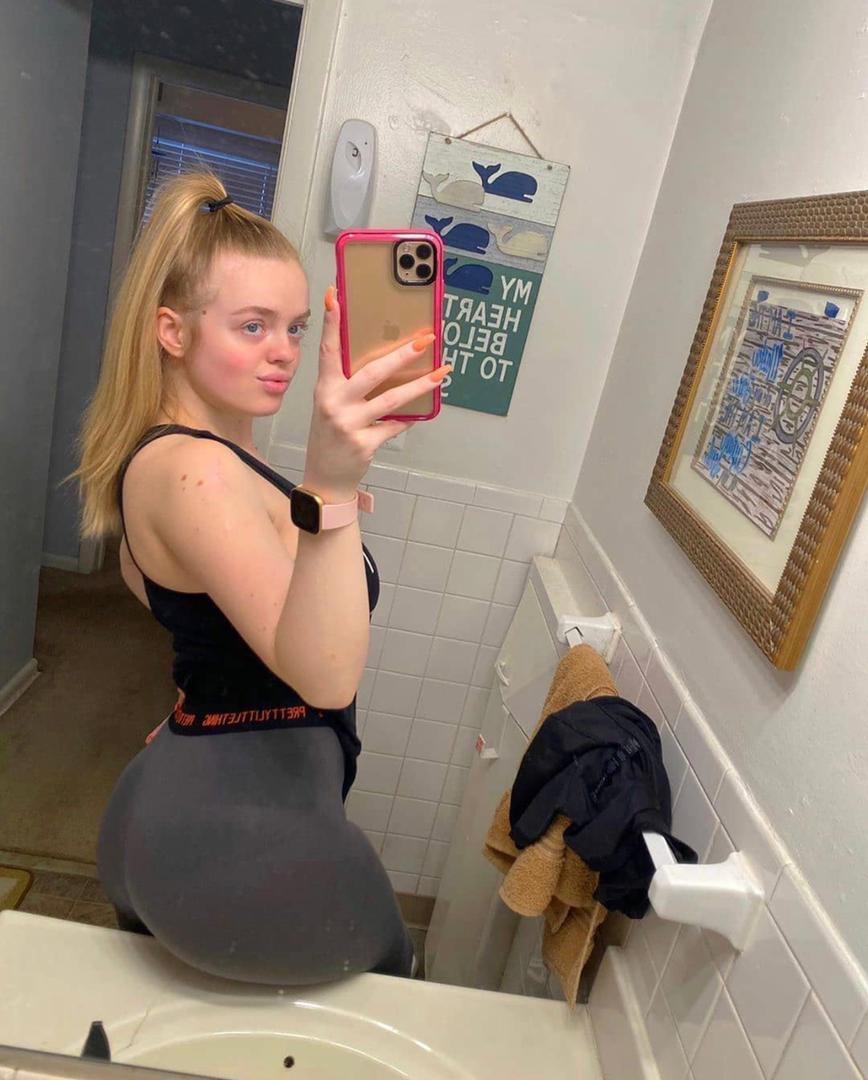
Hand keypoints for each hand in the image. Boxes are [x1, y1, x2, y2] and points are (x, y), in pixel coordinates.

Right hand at [303, 285, 449, 500]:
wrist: (326, 477)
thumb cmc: (331, 435)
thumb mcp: (331, 404)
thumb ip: (349, 383)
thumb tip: (387, 360)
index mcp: (324, 389)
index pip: (328, 350)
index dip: (331, 323)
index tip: (334, 296)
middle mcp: (334, 403)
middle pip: (372, 373)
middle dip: (402, 355)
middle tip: (426, 339)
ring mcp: (349, 424)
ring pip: (391, 399)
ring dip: (420, 385)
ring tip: (442, 372)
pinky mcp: (365, 444)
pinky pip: (395, 425)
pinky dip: (410, 417)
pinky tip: (422, 410)